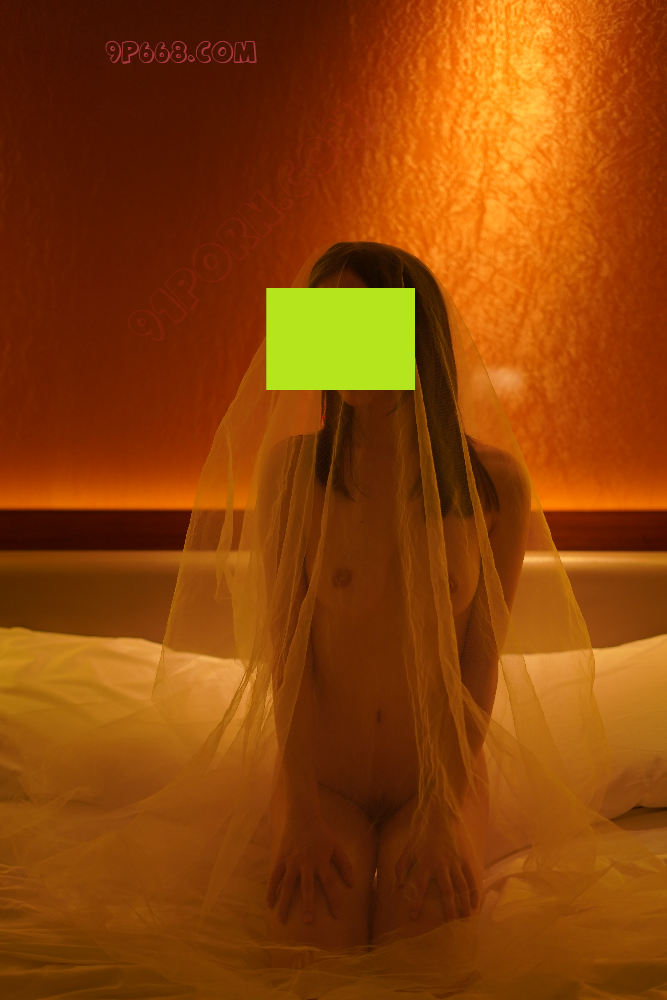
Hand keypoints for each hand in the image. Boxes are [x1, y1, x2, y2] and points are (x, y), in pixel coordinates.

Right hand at [267, 807, 353, 923]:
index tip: (337, 916)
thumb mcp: (337, 846)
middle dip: (308, 905)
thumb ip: (345, 865)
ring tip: (282, 919)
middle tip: (308, 921)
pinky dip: (271, 890)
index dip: (334, 900)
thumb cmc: (321, 833)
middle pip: (307, 887)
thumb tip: (352, 885)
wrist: (302, 816)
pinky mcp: (280, 858)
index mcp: (321, 861)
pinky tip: (269, 903)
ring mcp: (291, 861)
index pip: (330, 884)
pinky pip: (274, 877)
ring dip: (285, 903)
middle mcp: (306, 863)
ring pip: (288, 885)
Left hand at [394, 805, 480, 921]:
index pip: (419, 886)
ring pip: (461, 887)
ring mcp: (454, 862)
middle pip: (447, 892)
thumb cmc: (422, 833)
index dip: (416, 902)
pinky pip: (470, 877)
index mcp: (425, 863)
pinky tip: (475, 904)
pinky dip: (473, 891)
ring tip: (466, 920)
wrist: (441, 815)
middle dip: (450, 910)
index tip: (414, 917)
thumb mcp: (408, 848)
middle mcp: (441, 865)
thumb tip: (398, 885)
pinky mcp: (464, 858)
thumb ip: (401, 866)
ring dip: (464, 904)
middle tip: (451, 927)